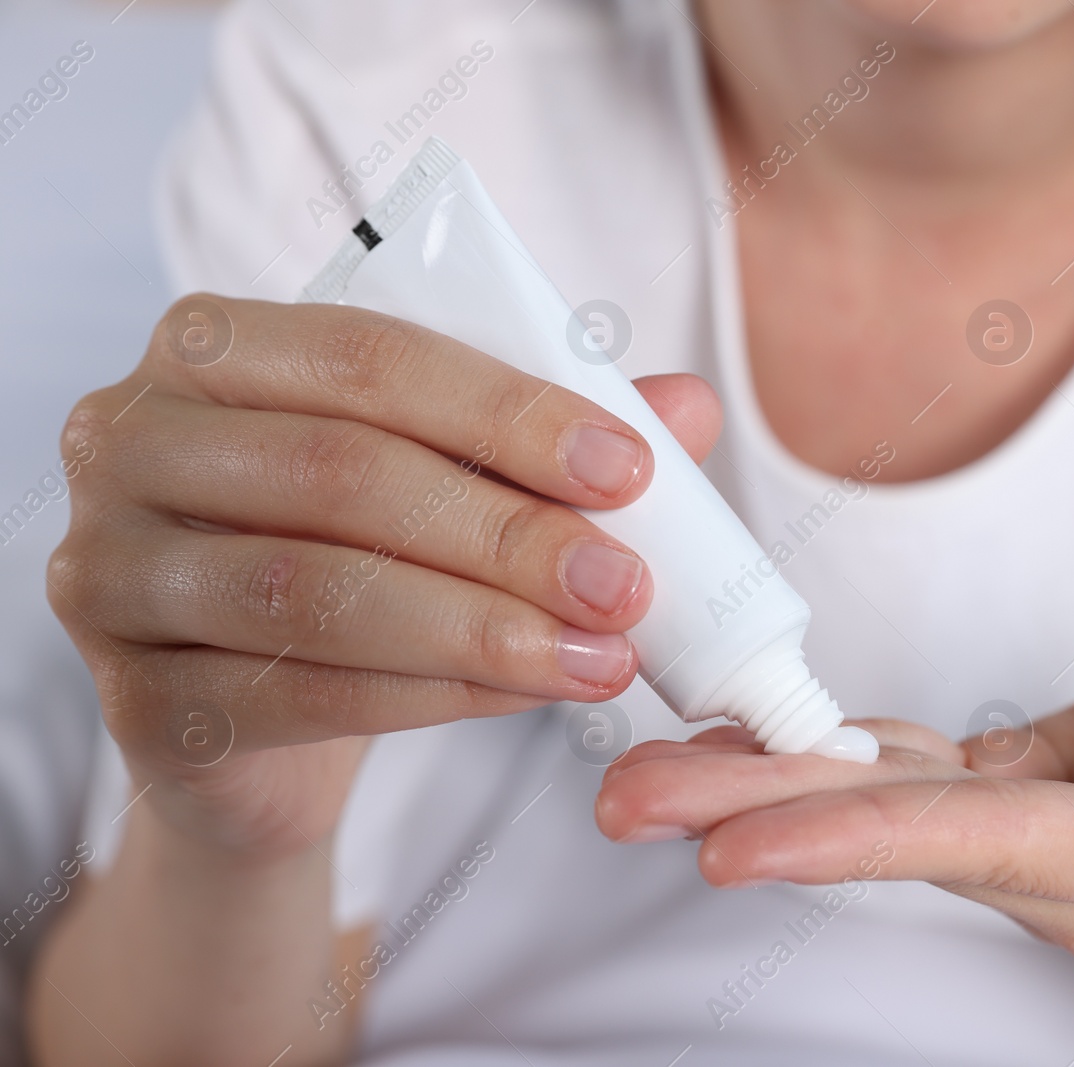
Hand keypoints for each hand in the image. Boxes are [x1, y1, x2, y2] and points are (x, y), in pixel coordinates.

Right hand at [49, 295, 722, 857]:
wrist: (262, 711)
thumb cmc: (360, 549)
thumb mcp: (448, 474)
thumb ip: (547, 435)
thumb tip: (688, 405)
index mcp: (214, 349)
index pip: (371, 355)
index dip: (509, 412)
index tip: (629, 469)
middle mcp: (130, 441)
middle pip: (342, 473)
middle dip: (508, 534)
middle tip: (626, 584)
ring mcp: (110, 572)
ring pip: (317, 592)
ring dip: (483, 628)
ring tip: (602, 657)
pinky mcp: (135, 698)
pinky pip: (302, 696)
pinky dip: (436, 698)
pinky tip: (528, 696)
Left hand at [596, 589, 1073, 973]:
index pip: (995, 845)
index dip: (863, 837)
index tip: (736, 837)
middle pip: (909, 840)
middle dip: (766, 818)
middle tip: (628, 799)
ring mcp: (1051, 842)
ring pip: (894, 814)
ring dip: (772, 790)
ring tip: (654, 767)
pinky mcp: (1032, 797)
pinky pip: (918, 780)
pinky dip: (835, 758)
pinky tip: (755, 736)